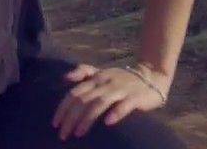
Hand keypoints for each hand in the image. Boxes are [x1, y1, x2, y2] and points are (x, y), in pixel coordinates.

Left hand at [51, 63, 169, 139]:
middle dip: (71, 117)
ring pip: (99, 103)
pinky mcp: (135, 97)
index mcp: (96, 78)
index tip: (55, 124)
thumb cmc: (122, 79)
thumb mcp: (101, 73)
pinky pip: (124, 105)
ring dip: (87, 118)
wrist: (151, 77)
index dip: (63, 108)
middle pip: (83, 99)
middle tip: (63, 134)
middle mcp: (106, 83)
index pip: (74, 93)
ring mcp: (120, 89)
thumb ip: (84, 72)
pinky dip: (115, 113)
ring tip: (78, 133)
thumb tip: (65, 77)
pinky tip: (108, 123)